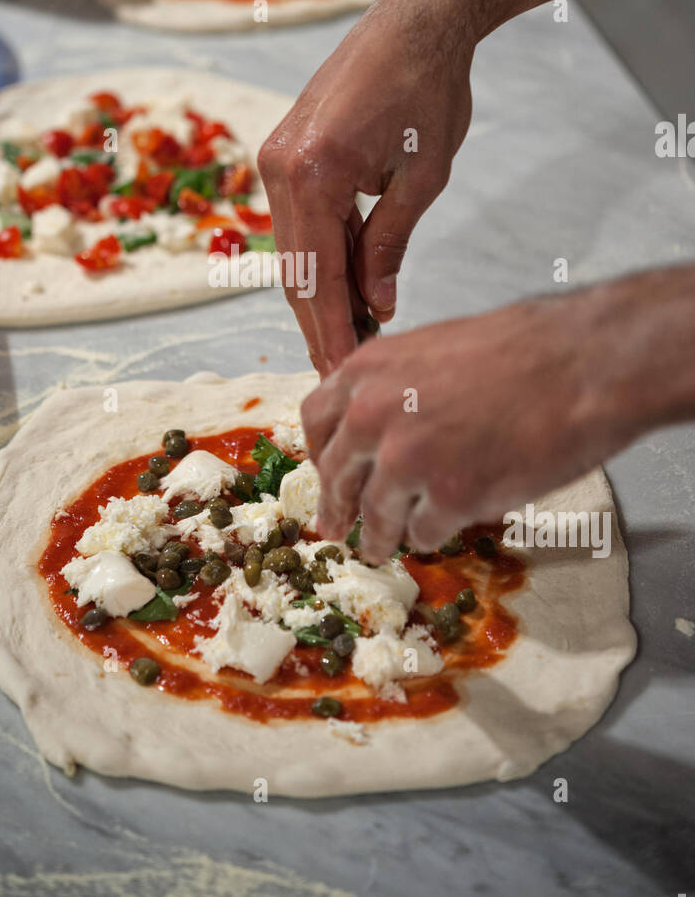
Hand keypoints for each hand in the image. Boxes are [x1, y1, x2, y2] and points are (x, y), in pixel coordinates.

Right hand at [258, 0, 479, 376]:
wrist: (415, 19)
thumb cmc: (429, 89)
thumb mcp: (423, 178)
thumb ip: (389, 243)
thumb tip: (376, 303)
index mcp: (313, 173)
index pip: (316, 277)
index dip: (331, 332)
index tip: (342, 375)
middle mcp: (280, 167)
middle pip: (294, 270)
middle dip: (319, 323)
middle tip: (341, 372)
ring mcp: (276, 157)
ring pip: (293, 249)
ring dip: (321, 292)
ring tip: (352, 335)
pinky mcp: (285, 150)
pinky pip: (298, 220)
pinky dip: (321, 255)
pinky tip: (348, 285)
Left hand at [302, 288, 635, 561]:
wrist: (579, 363)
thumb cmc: (521, 349)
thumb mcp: (432, 349)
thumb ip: (394, 385)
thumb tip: (377, 424)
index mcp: (368, 370)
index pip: (317, 420)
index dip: (321, 453)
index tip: (325, 472)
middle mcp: (374, 415)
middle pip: (337, 474)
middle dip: (335, 505)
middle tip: (335, 526)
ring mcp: (407, 460)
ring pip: (375, 514)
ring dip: (377, 535)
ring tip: (379, 547)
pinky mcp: (448, 497)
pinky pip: (423, 531)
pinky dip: (430, 535)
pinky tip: (438, 532)